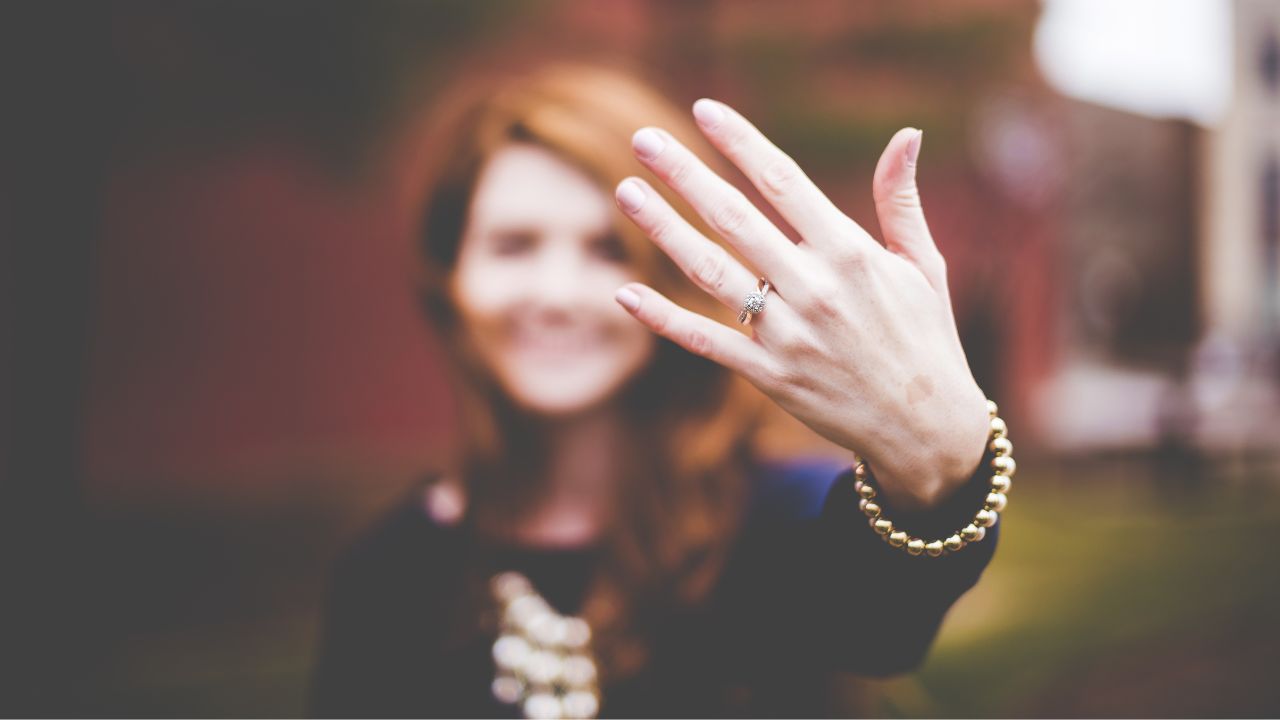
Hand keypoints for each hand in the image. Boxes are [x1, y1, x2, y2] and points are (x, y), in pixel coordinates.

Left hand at [612, 99, 988, 510]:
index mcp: (851, 253)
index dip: (740, 142)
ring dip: (663, 230)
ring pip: (710, 272)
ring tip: (626, 193)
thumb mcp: (924, 266)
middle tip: (644, 140)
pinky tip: (625, 292)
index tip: (704, 110)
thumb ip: (900, 200)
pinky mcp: (769, 376)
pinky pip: (706, 342)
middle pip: (735, 218)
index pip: (783, 182)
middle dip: (685, 174)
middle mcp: (815, 289)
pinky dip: (664, 319)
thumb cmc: (925, 338)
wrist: (927, 430)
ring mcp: (788, 335)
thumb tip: (906, 133)